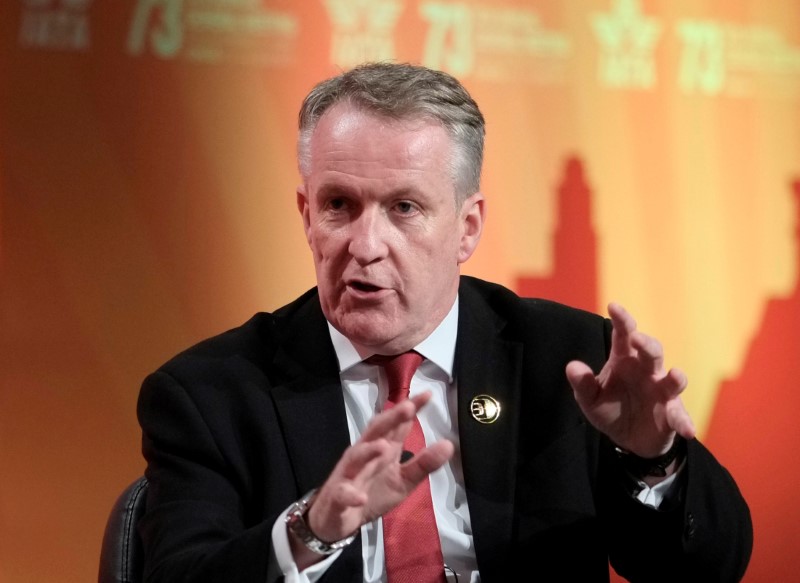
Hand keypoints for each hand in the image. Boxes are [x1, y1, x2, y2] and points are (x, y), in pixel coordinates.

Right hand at [292, 392, 453, 566]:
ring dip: (369, 451)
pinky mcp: (339, 496)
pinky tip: (360, 497)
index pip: (397, 424)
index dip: (410, 409)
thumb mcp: (403, 481)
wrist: (338, 519)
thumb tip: (449, 444)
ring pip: (356, 457)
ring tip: (384, 447)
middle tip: (408, 407)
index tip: (428, 394)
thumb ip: (423, 464)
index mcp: (383, 449)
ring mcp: (349, 474)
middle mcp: (365, 455)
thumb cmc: (372, 493)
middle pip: (376, 431)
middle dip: (390, 419)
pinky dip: (350, 494)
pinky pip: (343, 493)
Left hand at [565, 302, 696, 457]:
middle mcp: (646, 371)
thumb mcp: (589, 399)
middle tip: (637, 339)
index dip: (622, 320)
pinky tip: (687, 430)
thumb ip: (583, 383)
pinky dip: (684, 421)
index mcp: (624, 360)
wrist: (626, 438)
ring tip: (675, 376)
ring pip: (672, 380)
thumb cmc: (608, 408)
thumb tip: (572, 367)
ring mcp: (661, 391)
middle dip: (647, 344)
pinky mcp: (672, 414)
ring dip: (675, 378)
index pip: (623, 335)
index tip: (613, 306)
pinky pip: (679, 416)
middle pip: (652, 351)